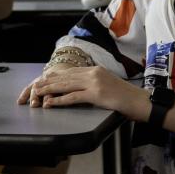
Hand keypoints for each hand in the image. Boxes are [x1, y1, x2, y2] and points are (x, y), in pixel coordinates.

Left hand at [19, 64, 148, 119]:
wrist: (141, 102)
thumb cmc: (126, 98)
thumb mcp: (107, 86)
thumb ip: (93, 85)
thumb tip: (78, 89)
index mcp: (95, 70)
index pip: (69, 72)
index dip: (53, 77)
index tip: (41, 80)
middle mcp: (93, 73)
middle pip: (64, 77)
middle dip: (47, 83)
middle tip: (33, 87)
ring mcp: (95, 83)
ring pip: (66, 85)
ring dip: (49, 90)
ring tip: (36, 94)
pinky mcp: (96, 94)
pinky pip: (73, 97)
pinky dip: (59, 100)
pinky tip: (50, 103)